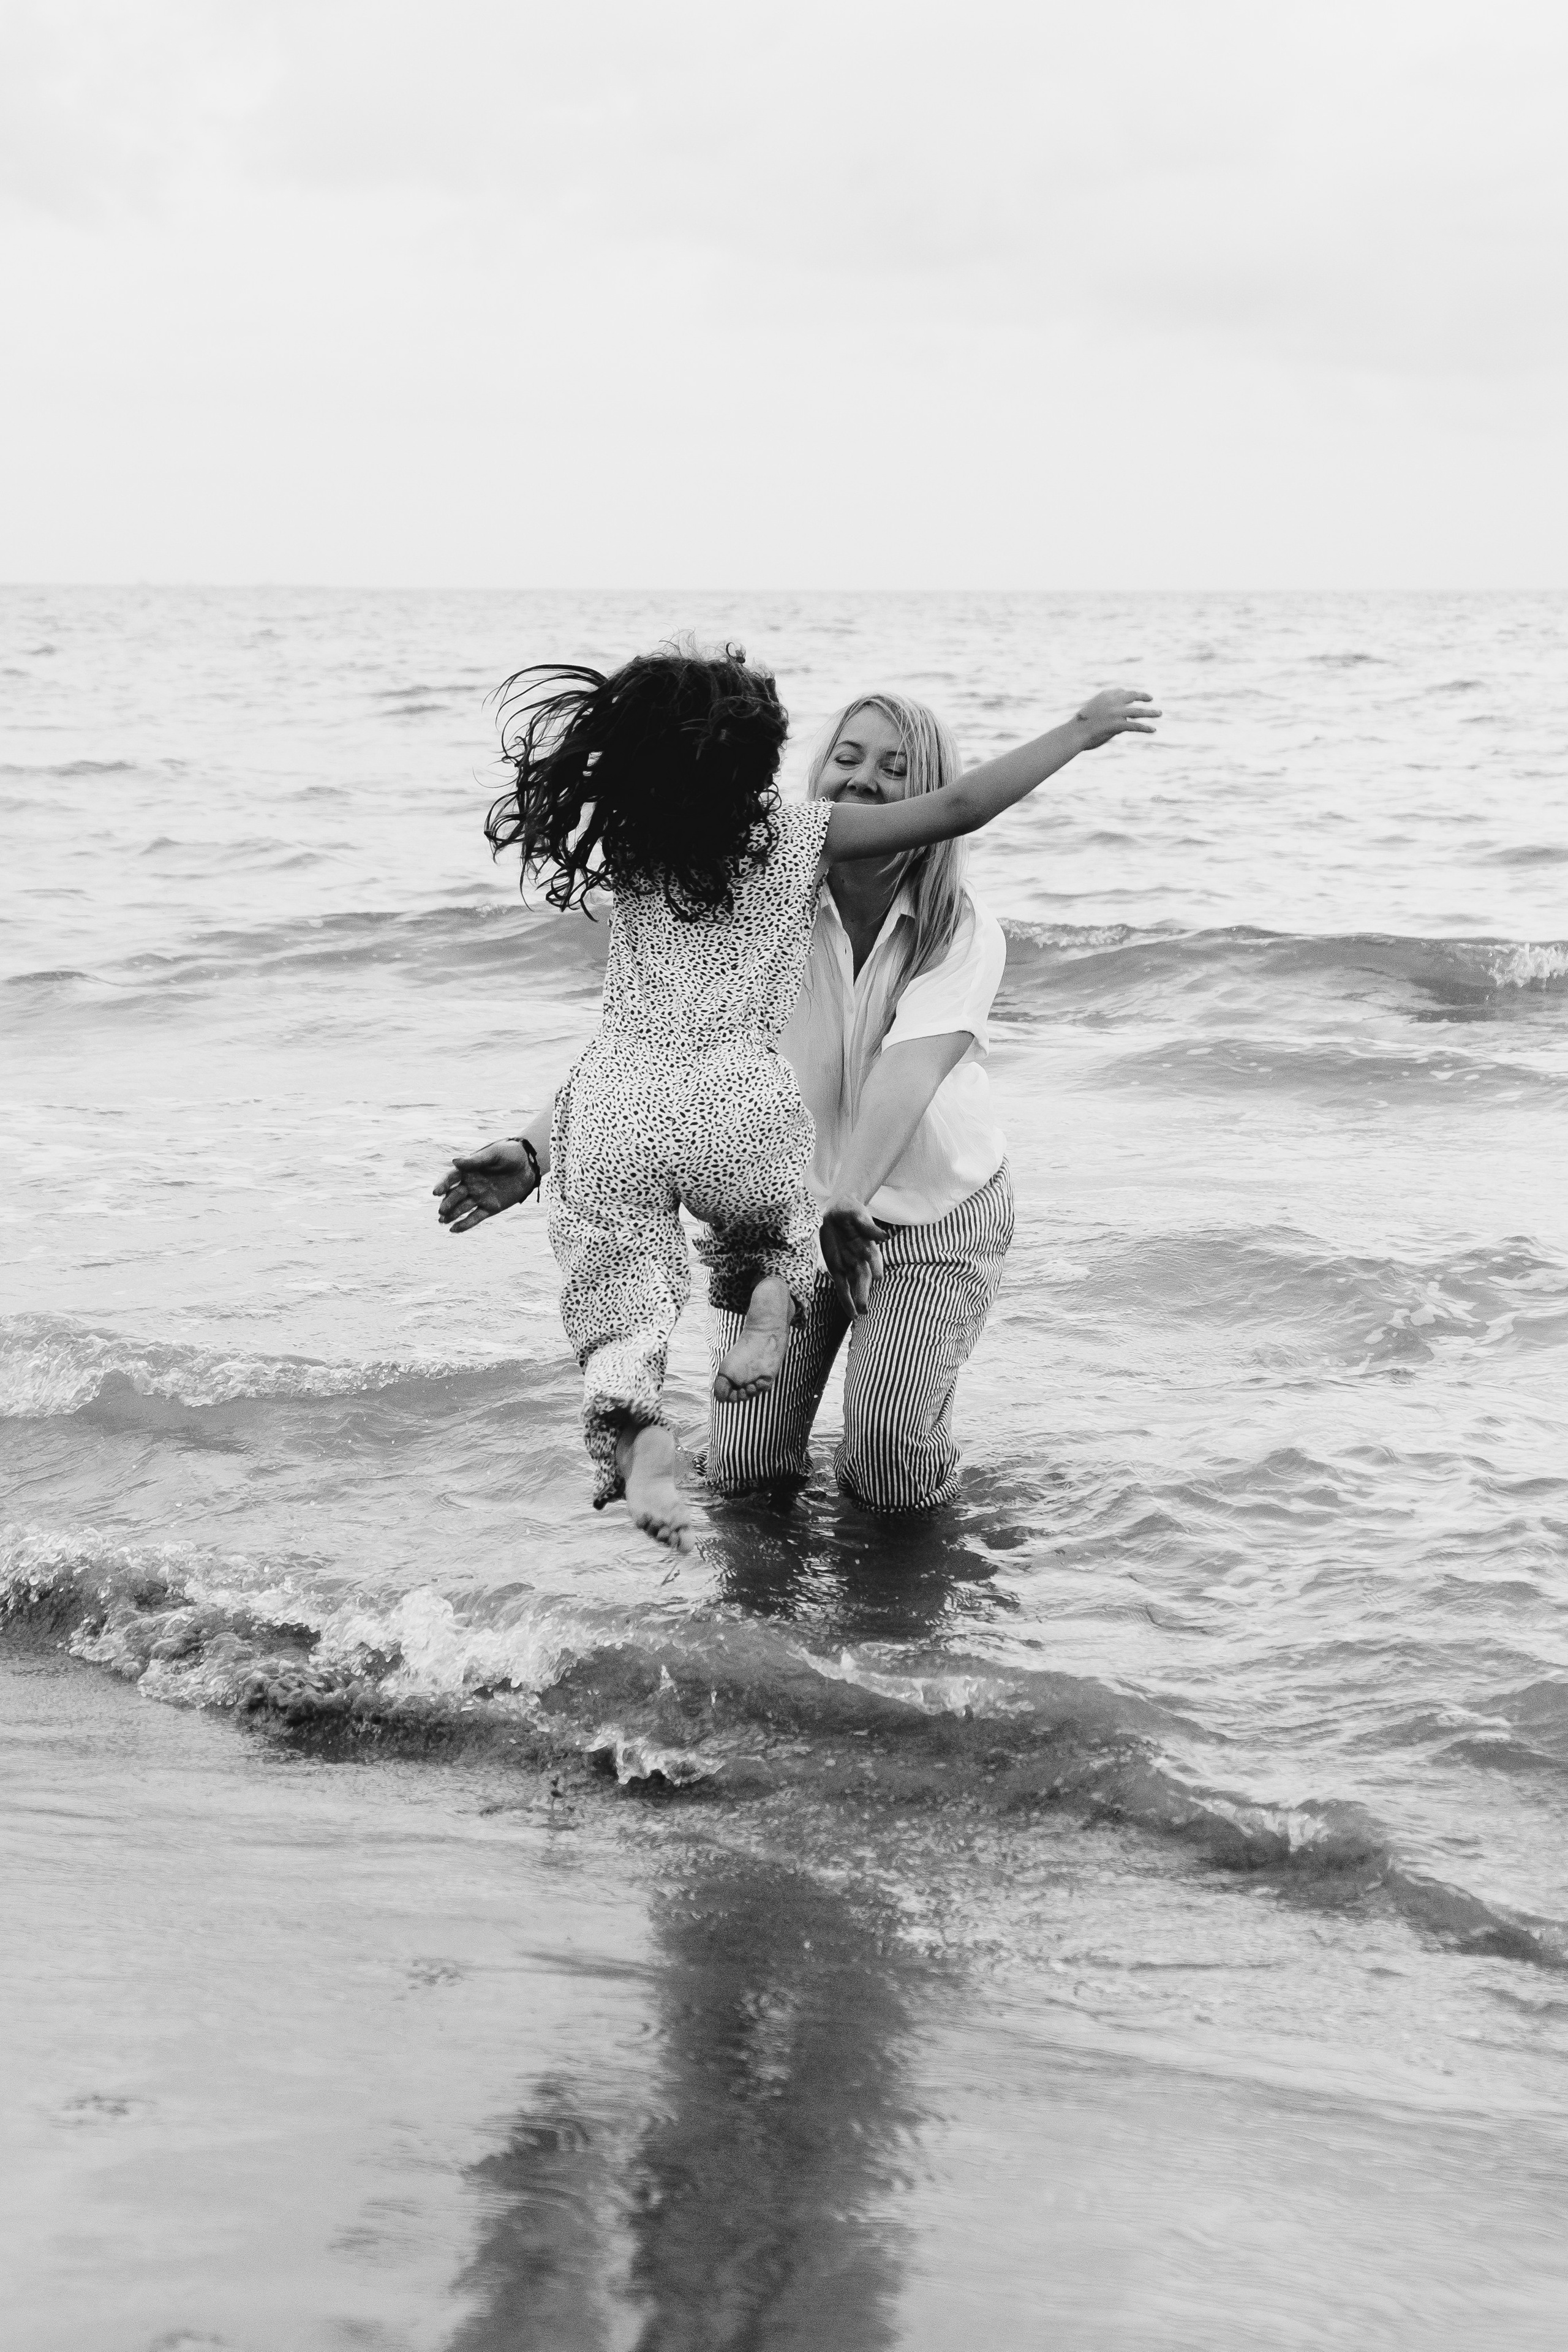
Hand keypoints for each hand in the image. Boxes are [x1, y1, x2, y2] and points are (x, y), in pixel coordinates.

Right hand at [432, 1140, 534, 1231]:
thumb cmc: (510, 1154)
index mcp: (468, 1170)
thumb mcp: (494, 1154)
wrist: (528, 1165)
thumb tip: (454, 1161)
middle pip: (454, 1195)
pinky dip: (464, 1224)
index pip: (451, 1178)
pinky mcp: (490, 1208)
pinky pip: (475, 1218)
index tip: (436, 1192)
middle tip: (442, 1211)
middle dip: (447, 1203)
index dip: (443, 1184)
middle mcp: (470, 1185)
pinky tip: (453, 1230)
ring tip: (442, 1221)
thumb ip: (476, 1160)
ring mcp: (479, 1197)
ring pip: (462, 1208)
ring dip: (452, 1215)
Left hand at [820, 1197, 884, 1315]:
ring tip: (859, 1314)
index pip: (873, 1257)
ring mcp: (849, 1265)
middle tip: (865, 1307)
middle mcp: (860, 1258)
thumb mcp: (857, 1215)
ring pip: (854, 1285)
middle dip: (863, 1291)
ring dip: (856, 1298)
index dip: (875, 1266)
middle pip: (863, 1276)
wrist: (837, 1212)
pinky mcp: (836, 1268)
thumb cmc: (851, 1212)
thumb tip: (884, 1236)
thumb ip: (869, 1227)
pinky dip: (846, 1299)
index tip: (878, 1277)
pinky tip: (851, 1313)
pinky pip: (841, 1286)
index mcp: (867, 1245)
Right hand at [1074, 687, 1159, 748]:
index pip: (1120, 691)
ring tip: (1159, 713)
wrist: (1074, 733)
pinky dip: (1145, 727)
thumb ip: (1108, 714)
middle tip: (1150, 698)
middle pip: (1131, 696)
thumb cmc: (1080, 727)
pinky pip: (1135, 725)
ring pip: (1138, 711)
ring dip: (1150, 712)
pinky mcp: (1117, 724)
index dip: (1128, 694)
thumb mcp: (1094, 714)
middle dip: (1142, 696)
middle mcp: (1112, 701)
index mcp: (1104, 696)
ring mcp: (1115, 712)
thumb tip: (1123, 722)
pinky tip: (1153, 730)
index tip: (1132, 696)